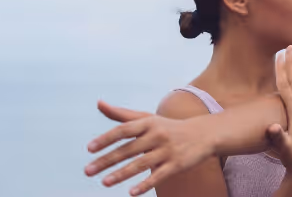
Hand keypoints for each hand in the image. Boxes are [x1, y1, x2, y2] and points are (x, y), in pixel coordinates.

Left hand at [84, 102, 216, 195]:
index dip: (106, 139)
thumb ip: (122, 114)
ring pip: (141, 164)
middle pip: (128, 149)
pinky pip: (159, 176)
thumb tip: (99, 103)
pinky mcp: (177, 164)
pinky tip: (132, 192)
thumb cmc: (169, 127)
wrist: (204, 134)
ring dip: (121, 174)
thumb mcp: (148, 118)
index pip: (124, 130)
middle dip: (107, 160)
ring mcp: (167, 150)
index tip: (90, 149)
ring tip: (104, 182)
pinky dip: (145, 184)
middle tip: (88, 170)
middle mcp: (157, 135)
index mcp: (148, 123)